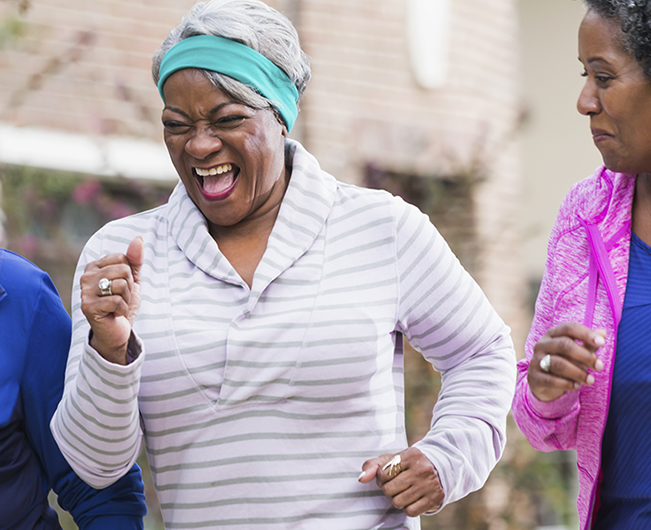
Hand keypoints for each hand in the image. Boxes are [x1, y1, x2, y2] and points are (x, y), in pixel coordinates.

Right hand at [80, 237, 143, 364]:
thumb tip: (139, 238)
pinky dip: (122, 310)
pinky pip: (117, 301)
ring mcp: (85, 291)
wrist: (117, 330)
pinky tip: (114, 314)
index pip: (122, 257)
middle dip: (128, 287)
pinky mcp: (88, 307)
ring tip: (116, 306)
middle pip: (123, 270)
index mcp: (95, 266)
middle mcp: (86, 276)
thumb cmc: (122, 303)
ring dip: (125, 299)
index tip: (122, 286)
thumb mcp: (132, 279)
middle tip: (120, 298)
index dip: (129, 274)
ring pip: (120, 285)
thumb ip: (135, 259)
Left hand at [359, 447, 443, 516]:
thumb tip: (361, 478)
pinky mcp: (435, 499)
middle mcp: (422, 469)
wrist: (439, 468)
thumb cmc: (408, 464)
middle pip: (389, 490)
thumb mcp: (392, 459)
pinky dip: (408, 508)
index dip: (381, 478)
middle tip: (397, 484)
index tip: (389, 475)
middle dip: (389, 489)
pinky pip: (410, 512)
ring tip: (405, 491)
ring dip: (398, 499)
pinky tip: (412, 499)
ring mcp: (429, 485)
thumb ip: (373, 465)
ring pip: (398, 502)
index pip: (383, 473)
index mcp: (411, 455)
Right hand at [528, 322, 605, 401]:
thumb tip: (603, 333)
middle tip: (599, 366)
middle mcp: (542, 345)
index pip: (569, 328)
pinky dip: (567, 384)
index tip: (602, 342)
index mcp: (552, 334)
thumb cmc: (563, 362)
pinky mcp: (535, 377)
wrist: (542, 381)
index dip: (586, 334)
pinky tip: (577, 386)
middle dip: (585, 356)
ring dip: (578, 373)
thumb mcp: (576, 352)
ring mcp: (536, 360)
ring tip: (591, 380)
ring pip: (558, 363)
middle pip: (564, 344)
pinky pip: (551, 380)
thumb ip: (588, 344)